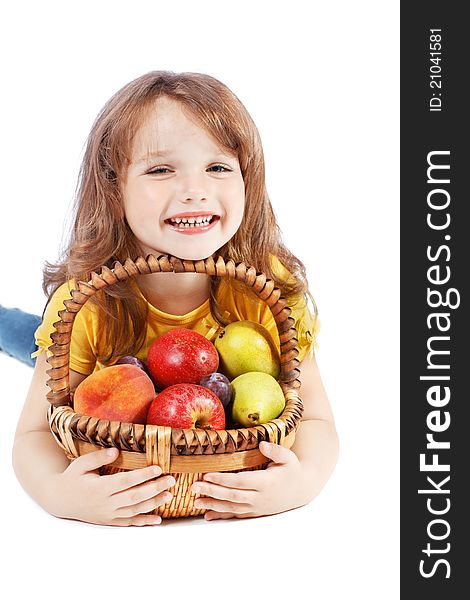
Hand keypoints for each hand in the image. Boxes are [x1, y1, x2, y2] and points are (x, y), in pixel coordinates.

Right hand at [50, 447, 174, 525]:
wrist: (59, 500)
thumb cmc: (72, 478)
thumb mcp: (81, 464)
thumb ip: (99, 457)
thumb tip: (117, 450)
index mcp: (99, 488)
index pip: (125, 481)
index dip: (143, 475)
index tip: (158, 468)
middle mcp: (105, 503)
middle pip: (134, 497)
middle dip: (154, 488)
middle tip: (171, 480)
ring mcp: (108, 514)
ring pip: (134, 511)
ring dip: (153, 503)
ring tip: (169, 495)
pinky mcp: (109, 521)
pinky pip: (129, 523)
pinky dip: (144, 521)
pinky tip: (158, 519)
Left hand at [191, 442, 306, 519]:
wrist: (301, 489)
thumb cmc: (292, 470)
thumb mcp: (288, 457)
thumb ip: (275, 451)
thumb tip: (262, 444)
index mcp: (266, 482)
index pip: (240, 481)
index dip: (223, 479)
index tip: (207, 474)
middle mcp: (260, 497)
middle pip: (232, 495)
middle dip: (212, 491)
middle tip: (194, 487)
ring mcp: (257, 507)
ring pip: (231, 507)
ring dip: (212, 504)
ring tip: (195, 501)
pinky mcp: (255, 512)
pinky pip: (236, 515)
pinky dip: (221, 515)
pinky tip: (207, 515)